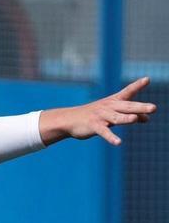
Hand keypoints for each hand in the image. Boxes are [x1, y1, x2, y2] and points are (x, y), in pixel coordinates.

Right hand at [40, 77, 156, 145]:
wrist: (69, 119)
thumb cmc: (94, 115)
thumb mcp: (113, 113)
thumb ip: (131, 114)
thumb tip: (147, 118)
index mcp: (114, 102)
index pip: (127, 92)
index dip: (137, 85)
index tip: (147, 79)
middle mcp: (108, 107)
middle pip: (126, 107)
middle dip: (140, 107)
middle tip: (154, 108)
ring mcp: (101, 116)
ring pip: (116, 118)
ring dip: (125, 119)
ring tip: (134, 119)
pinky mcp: (93, 126)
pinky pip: (104, 132)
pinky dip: (111, 137)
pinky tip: (118, 142)